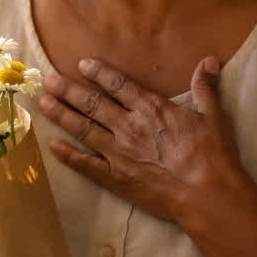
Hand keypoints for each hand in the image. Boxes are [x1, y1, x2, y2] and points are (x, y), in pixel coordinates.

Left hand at [38, 56, 246, 225]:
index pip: (118, 84)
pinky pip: (85, 164)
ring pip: (83, 129)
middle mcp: (129, 126)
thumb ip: (205, 88)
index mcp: (151, 109)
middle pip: (92, 103)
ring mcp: (119, 152)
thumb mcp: (213, 116)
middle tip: (49, 79)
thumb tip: (208, 61)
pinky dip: (67, 154)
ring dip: (61, 114)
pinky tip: (52, 146)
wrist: (207, 195)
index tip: (82, 64)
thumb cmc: (213, 156)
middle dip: (68, 90)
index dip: (99, 72)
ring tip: (43, 103)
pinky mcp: (115, 177)